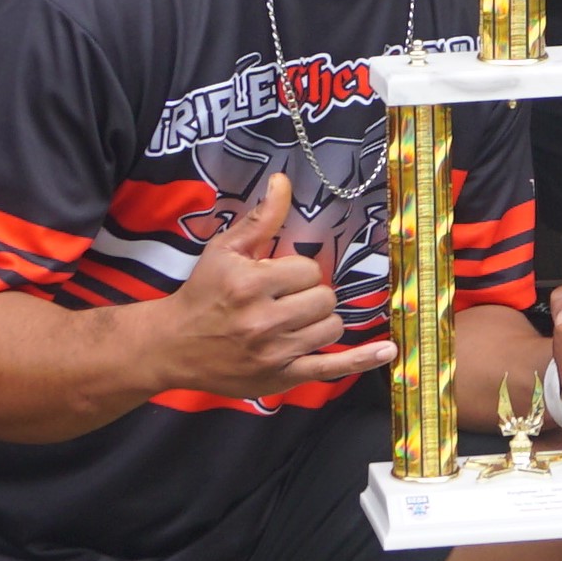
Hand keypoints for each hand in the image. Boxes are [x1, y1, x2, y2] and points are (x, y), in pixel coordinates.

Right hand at [151, 170, 381, 400]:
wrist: (174, 345)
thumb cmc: (203, 293)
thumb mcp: (225, 251)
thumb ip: (261, 219)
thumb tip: (284, 182)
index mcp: (250, 285)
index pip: (309, 270)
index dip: (298, 271)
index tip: (279, 278)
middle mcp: (263, 321)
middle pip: (324, 299)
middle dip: (311, 295)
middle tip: (286, 299)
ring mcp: (274, 353)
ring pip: (331, 328)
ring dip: (321, 320)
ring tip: (295, 319)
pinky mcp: (281, 378)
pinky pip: (331, 367)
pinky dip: (363, 359)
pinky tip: (388, 349)